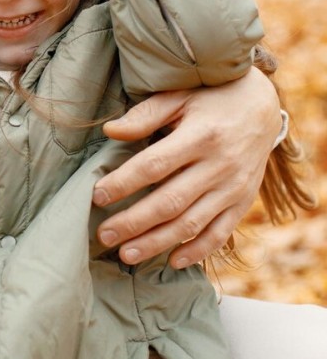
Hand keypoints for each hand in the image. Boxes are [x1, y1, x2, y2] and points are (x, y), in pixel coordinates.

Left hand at [94, 68, 278, 266]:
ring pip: (192, 223)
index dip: (124, 183)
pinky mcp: (243, 201)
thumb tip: (109, 131)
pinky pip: (221, 232)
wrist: (262, 107)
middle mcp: (220, 166)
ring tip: (126, 255)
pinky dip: (198, 250)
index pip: (154, 165)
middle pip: (170, 201)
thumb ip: (144, 115)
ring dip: (158, 242)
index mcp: (200, 136)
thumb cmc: (210, 98)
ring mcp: (234, 188)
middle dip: (134, 222)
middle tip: (103, 235)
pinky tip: (172, 262)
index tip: (96, 196)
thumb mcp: (179, 96)